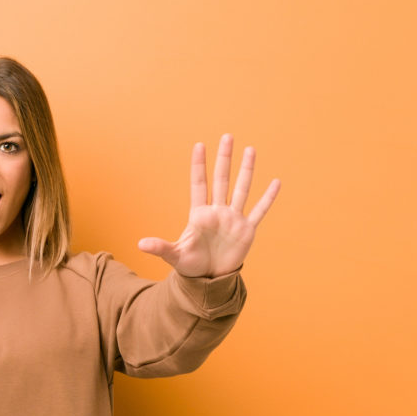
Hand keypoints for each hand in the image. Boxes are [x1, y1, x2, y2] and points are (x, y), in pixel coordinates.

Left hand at [138, 134, 279, 277]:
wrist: (209, 278)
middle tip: (228, 136)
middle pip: (221, 179)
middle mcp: (217, 212)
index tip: (199, 145)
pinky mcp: (246, 230)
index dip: (199, 165)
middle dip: (224, 158)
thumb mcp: (174, 256)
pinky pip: (259, 210)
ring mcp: (233, 219)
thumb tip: (140, 244)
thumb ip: (160, 247)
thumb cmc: (190, 265)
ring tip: (250, 149)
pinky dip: (268, 198)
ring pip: (242, 189)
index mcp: (199, 214)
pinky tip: (276, 182)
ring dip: (246, 170)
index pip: (199, 184)